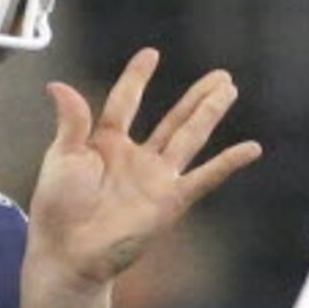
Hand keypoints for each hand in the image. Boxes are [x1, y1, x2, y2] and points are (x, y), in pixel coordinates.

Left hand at [26, 49, 261, 290]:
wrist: (69, 253)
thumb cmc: (57, 209)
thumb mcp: (61, 157)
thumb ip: (71, 121)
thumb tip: (58, 85)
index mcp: (106, 144)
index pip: (126, 102)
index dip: (138, 78)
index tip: (151, 54)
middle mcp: (136, 158)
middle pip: (173, 118)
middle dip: (196, 97)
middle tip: (220, 75)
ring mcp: (156, 179)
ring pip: (190, 137)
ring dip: (209, 113)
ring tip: (229, 90)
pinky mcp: (170, 201)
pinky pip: (205, 177)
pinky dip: (228, 163)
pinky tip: (251, 148)